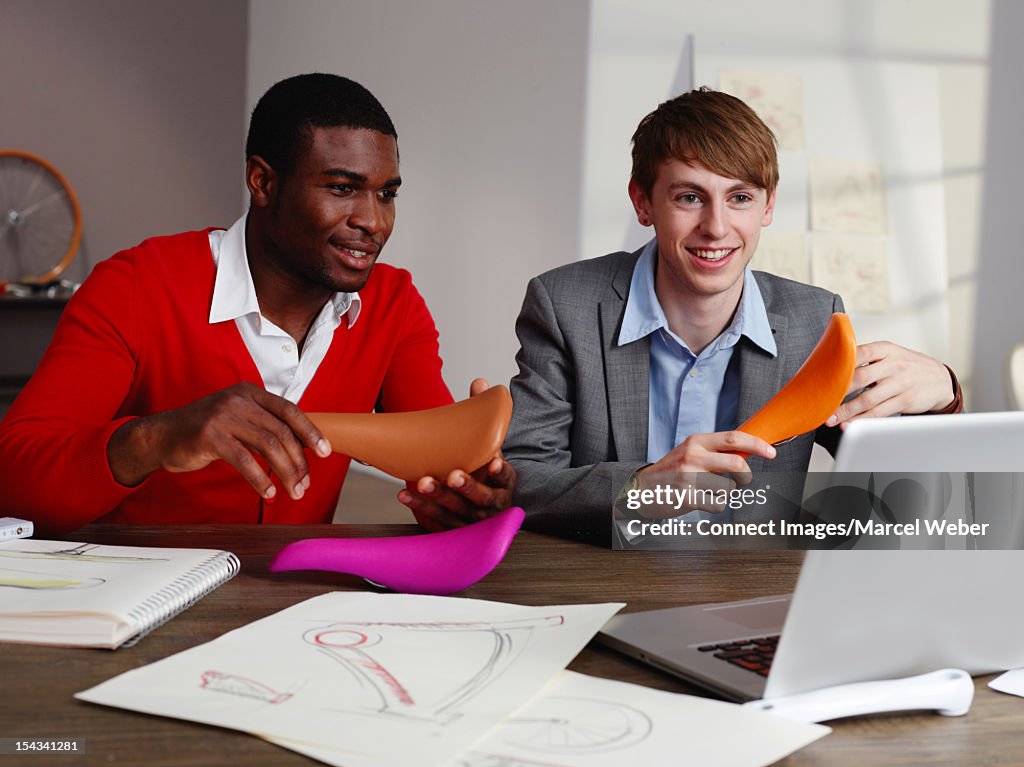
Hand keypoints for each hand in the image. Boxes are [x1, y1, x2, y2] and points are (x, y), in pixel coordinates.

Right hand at [107, 382, 331, 499]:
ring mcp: (224, 415)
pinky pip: (244, 460)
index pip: (289, 410)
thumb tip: (300, 447)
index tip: (325, 452)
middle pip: (281, 432)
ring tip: (293, 491)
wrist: (161, 436)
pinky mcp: (210, 435)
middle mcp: (239, 399)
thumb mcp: (236, 419)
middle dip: (299, 461)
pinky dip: (260, 478)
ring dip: (285, 472)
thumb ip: (263, 425)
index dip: (310, 431)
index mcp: (250, 392)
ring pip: (268, 445)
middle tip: (305, 484)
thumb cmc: (204, 432)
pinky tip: (268, 492)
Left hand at [398, 378, 516, 531]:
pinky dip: (420, 507)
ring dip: (438, 497)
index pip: (506, 478)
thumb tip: (480, 383)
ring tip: (423, 482)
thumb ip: (485, 416)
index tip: (496, 462)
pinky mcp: (454, 528)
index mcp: (504, 483)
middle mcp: (491, 504)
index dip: (502, 473)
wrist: (484, 504)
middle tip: (453, 475)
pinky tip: (405, 494)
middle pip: (481, 498)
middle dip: (467, 487)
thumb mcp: (490, 446)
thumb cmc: (485, 470)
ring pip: (456, 510)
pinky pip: (437, 519)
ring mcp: (472, 519)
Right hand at [633, 431, 775, 516]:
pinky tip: (700, 500)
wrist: (643, 488)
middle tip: (743, 479)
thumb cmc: (672, 470)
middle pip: (737, 464)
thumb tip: (750, 449)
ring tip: (708, 490)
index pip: (734, 438)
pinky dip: (714, 505)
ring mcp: (689, 476)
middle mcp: (692, 456)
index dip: (757, 445)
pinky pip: (718, 504)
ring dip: (724, 492)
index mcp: (696, 441)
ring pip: (729, 488)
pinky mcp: (687, 496)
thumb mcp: (691, 451)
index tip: (771, 452)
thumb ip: (716, 449)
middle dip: (746, 476)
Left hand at [826, 341, 954, 427]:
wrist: (939, 379)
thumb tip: (831, 365)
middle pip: (860, 377)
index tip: (822, 375)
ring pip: (868, 399)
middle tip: (821, 402)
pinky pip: (880, 412)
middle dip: (838, 391)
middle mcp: (894, 364)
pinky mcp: (906, 400)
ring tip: (831, 419)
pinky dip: (863, 420)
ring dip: (847, 411)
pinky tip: (849, 424)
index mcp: (885, 349)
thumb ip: (865, 357)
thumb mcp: (890, 354)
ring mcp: (901, 382)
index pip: (860, 352)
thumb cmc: (906, 366)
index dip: (840, 363)